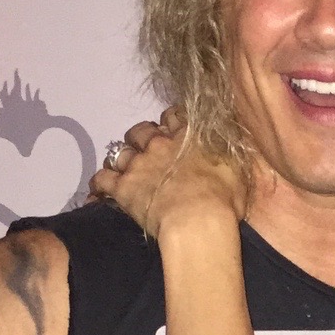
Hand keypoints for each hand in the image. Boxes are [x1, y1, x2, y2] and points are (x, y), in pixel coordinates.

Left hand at [90, 109, 244, 241]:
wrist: (198, 219)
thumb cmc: (224, 197)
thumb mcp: (236, 169)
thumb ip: (225, 155)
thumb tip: (224, 149)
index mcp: (189, 135)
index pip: (174, 116)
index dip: (171, 121)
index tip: (172, 128)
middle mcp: (159, 144)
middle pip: (141, 131)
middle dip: (141, 137)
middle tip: (146, 149)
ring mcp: (138, 164)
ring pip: (120, 152)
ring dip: (121, 158)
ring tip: (123, 168)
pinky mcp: (122, 187)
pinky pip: (102, 180)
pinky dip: (99, 184)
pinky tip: (98, 190)